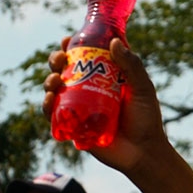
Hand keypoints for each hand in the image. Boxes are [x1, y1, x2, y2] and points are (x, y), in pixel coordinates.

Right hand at [43, 37, 169, 174]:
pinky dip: (46, 106)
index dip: (72, 47)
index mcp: (104, 77)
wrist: (143, 152)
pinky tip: (49, 99)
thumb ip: (132, 65)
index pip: (84, 57)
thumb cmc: (147, 118)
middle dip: (56, 61)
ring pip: (55, 90)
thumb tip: (114, 41)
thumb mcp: (142, 88)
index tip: (67, 39)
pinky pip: (53, 115)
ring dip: (49, 81)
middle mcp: (88, 90)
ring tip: (55, 80)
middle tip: (59, 59)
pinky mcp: (72, 127)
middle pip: (65, 71)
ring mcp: (78, 108)